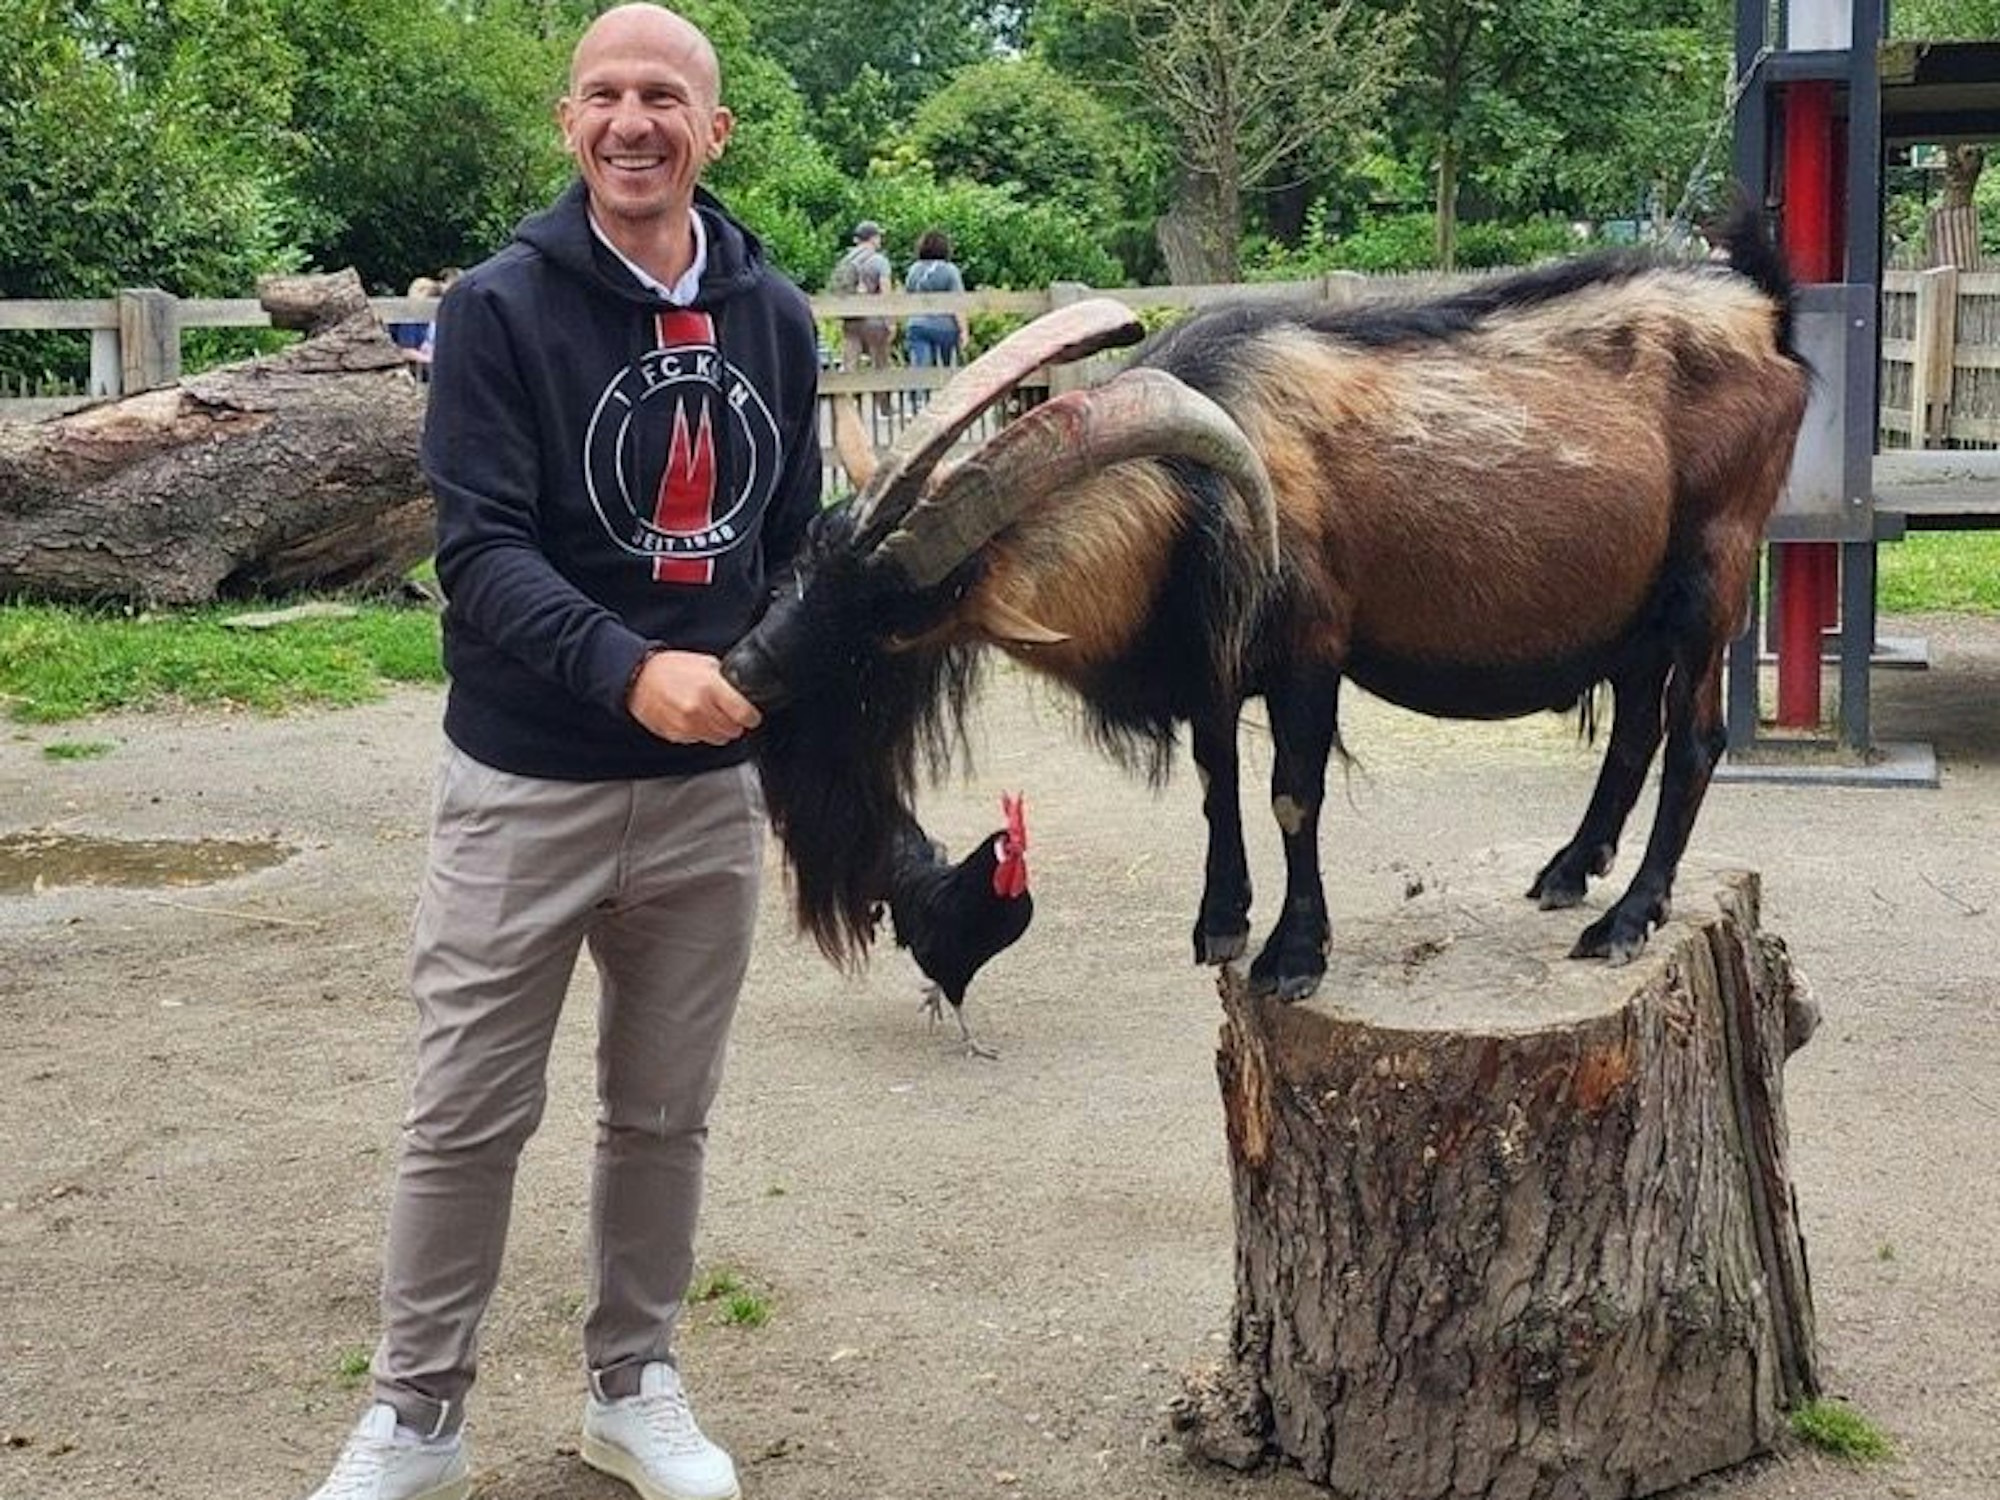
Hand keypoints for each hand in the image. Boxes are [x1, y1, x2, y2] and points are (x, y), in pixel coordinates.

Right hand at [626, 650, 761, 744]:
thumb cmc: (670, 669)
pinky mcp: (677, 735)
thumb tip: (744, 694)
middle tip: (724, 710)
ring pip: (718, 739)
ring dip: (717, 729)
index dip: (751, 715)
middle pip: (733, 730)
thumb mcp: (705, 664)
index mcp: (710, 688)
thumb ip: (726, 681)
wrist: (638, 678)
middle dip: (733, 722)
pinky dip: (699, 732)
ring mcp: (687, 725)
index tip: (750, 714)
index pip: (745, 714)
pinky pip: (699, 740)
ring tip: (706, 712)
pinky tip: (691, 717)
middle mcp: (699, 709)